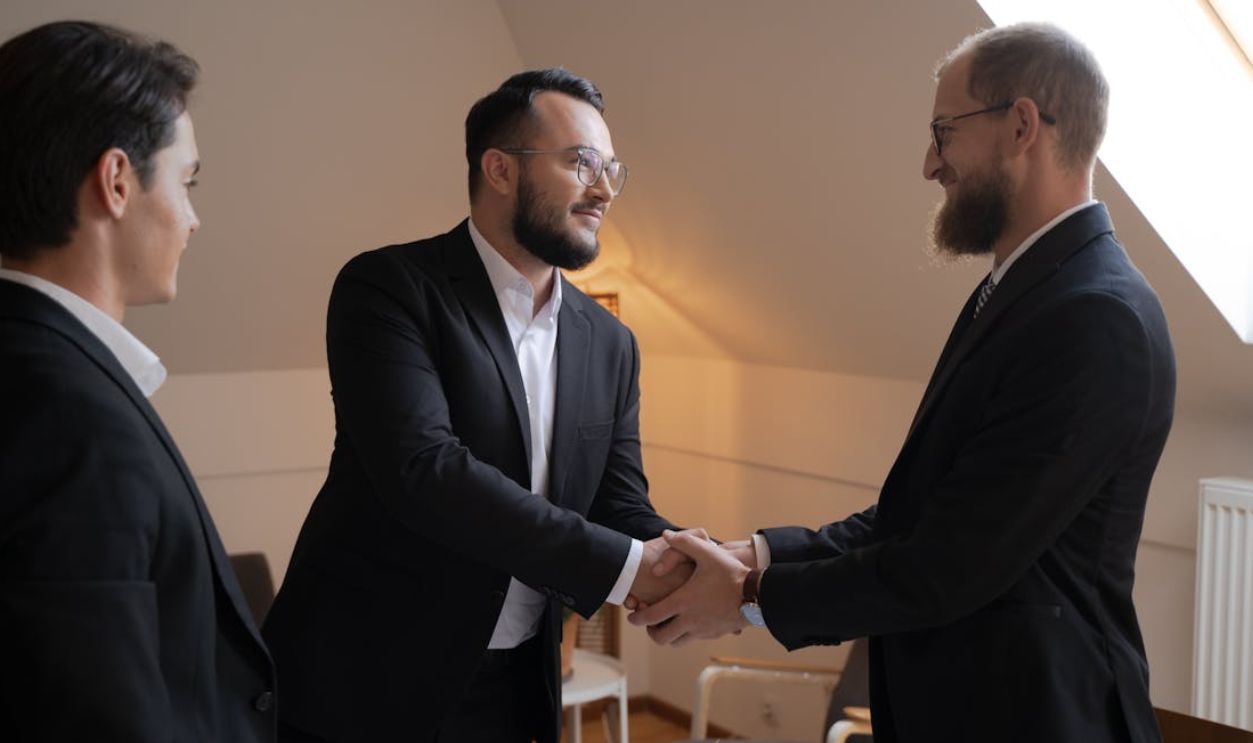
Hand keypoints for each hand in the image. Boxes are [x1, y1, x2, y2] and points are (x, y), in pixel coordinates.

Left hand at [627, 529, 750, 645]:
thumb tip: (666, 534)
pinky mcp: (714, 635)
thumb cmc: (730, 574)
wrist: (758, 595)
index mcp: (683, 602)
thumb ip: (685, 542)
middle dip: (650, 632)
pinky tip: (687, 622)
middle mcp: (690, 620)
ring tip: (666, 624)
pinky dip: (684, 635)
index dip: (637, 618)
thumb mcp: (707, 553)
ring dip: (668, 636)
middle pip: (661, 638)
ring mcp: (702, 631)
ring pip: (676, 643)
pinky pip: (692, 640)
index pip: (651, 617)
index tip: (632, 615)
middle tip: (649, 623)